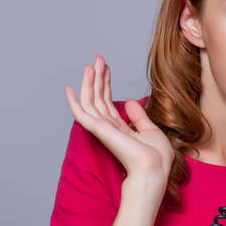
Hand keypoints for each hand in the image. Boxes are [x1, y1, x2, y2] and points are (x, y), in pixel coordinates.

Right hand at [64, 55, 173, 186]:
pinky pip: (81, 114)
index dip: (106, 83)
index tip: (107, 67)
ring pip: (90, 101)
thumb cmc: (156, 156)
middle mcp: (109, 128)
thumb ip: (138, 116)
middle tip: (98, 58)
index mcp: (120, 128)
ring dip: (89, 82)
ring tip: (91, 64)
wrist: (155, 167)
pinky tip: (69, 88)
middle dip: (98, 77)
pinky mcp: (99, 130)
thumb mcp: (150, 130)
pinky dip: (73, 102)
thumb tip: (129, 102)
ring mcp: (102, 129)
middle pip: (98, 98)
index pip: (108, 102)